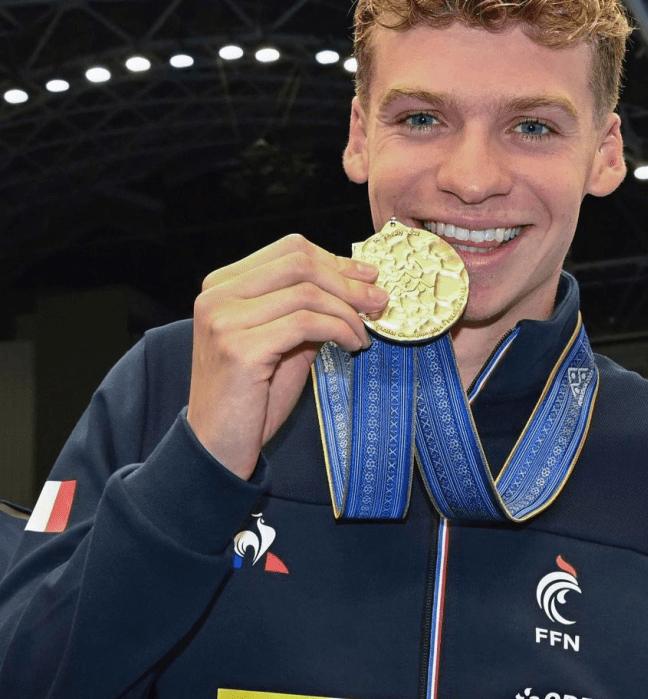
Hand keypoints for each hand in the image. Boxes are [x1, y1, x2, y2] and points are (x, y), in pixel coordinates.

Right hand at [187, 234, 387, 478]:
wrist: (217, 447)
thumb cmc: (250, 400)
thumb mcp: (283, 344)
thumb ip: (307, 312)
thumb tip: (355, 289)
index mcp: (222, 286)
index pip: (289, 250)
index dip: (335, 260)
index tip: (368, 275)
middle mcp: (217, 296)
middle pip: (299, 263)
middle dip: (348, 281)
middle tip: (378, 301)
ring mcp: (224, 320)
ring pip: (306, 293)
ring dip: (347, 312)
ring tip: (364, 334)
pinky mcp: (240, 348)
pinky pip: (305, 323)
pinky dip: (338, 330)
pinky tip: (352, 346)